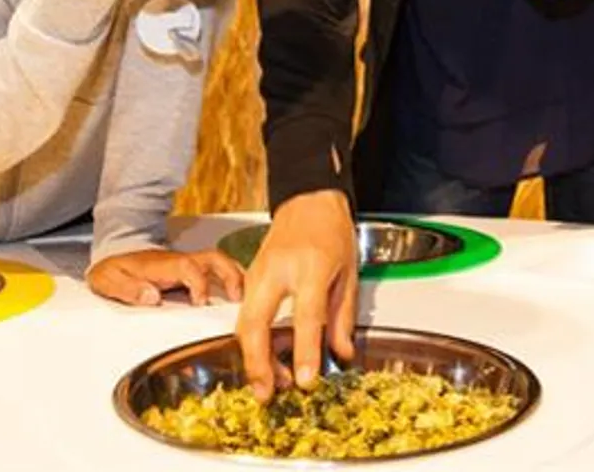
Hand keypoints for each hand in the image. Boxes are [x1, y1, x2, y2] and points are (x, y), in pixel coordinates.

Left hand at [87, 247, 243, 306]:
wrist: (114, 255)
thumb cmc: (113, 269)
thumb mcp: (108, 280)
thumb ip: (128, 289)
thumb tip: (152, 297)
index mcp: (161, 265)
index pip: (188, 267)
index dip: (199, 283)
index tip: (201, 302)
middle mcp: (179, 262)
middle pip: (214, 258)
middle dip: (231, 275)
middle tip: (240, 298)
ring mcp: (187, 264)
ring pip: (220, 262)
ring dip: (236, 276)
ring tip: (246, 298)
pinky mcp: (191, 271)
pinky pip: (217, 270)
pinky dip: (232, 279)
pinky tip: (238, 294)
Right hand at [235, 190, 357, 400]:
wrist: (308, 201)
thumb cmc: (332, 232)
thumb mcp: (350, 272)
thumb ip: (344, 316)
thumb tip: (342, 354)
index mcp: (312, 266)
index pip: (307, 315)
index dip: (305, 351)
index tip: (305, 380)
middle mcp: (280, 270)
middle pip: (256, 323)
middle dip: (257, 363)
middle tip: (267, 392)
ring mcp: (259, 273)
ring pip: (244, 323)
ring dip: (253, 357)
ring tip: (271, 383)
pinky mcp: (249, 277)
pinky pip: (244, 315)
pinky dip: (251, 341)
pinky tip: (265, 358)